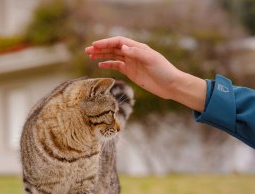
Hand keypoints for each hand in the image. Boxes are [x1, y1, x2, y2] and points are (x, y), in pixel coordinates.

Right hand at [85, 36, 206, 111]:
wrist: (171, 85)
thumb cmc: (164, 71)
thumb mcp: (152, 60)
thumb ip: (137, 53)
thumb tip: (123, 47)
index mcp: (138, 48)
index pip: (118, 42)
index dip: (106, 42)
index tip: (95, 46)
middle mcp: (133, 53)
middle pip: (113, 48)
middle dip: (100, 48)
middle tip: (87, 51)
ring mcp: (131, 63)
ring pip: (113, 56)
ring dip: (102, 55)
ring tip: (90, 56)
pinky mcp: (131, 72)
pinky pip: (117, 66)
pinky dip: (108, 65)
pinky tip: (100, 65)